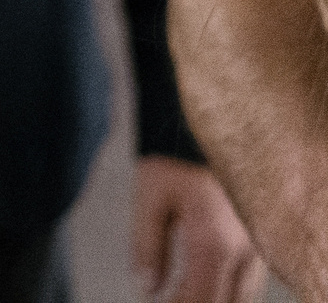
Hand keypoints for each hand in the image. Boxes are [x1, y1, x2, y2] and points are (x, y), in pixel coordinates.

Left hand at [132, 155, 263, 302]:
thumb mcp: (150, 195)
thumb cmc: (176, 157)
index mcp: (212, 242)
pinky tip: (210, 290)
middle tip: (171, 301)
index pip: (196, 300)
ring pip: (243, 299)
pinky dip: (231, 295)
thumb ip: (147, 245)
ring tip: (182, 297)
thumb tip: (146, 287)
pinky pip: (251, 284)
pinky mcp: (263, 242)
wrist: (219, 124)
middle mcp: (243, 252)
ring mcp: (259, 249)